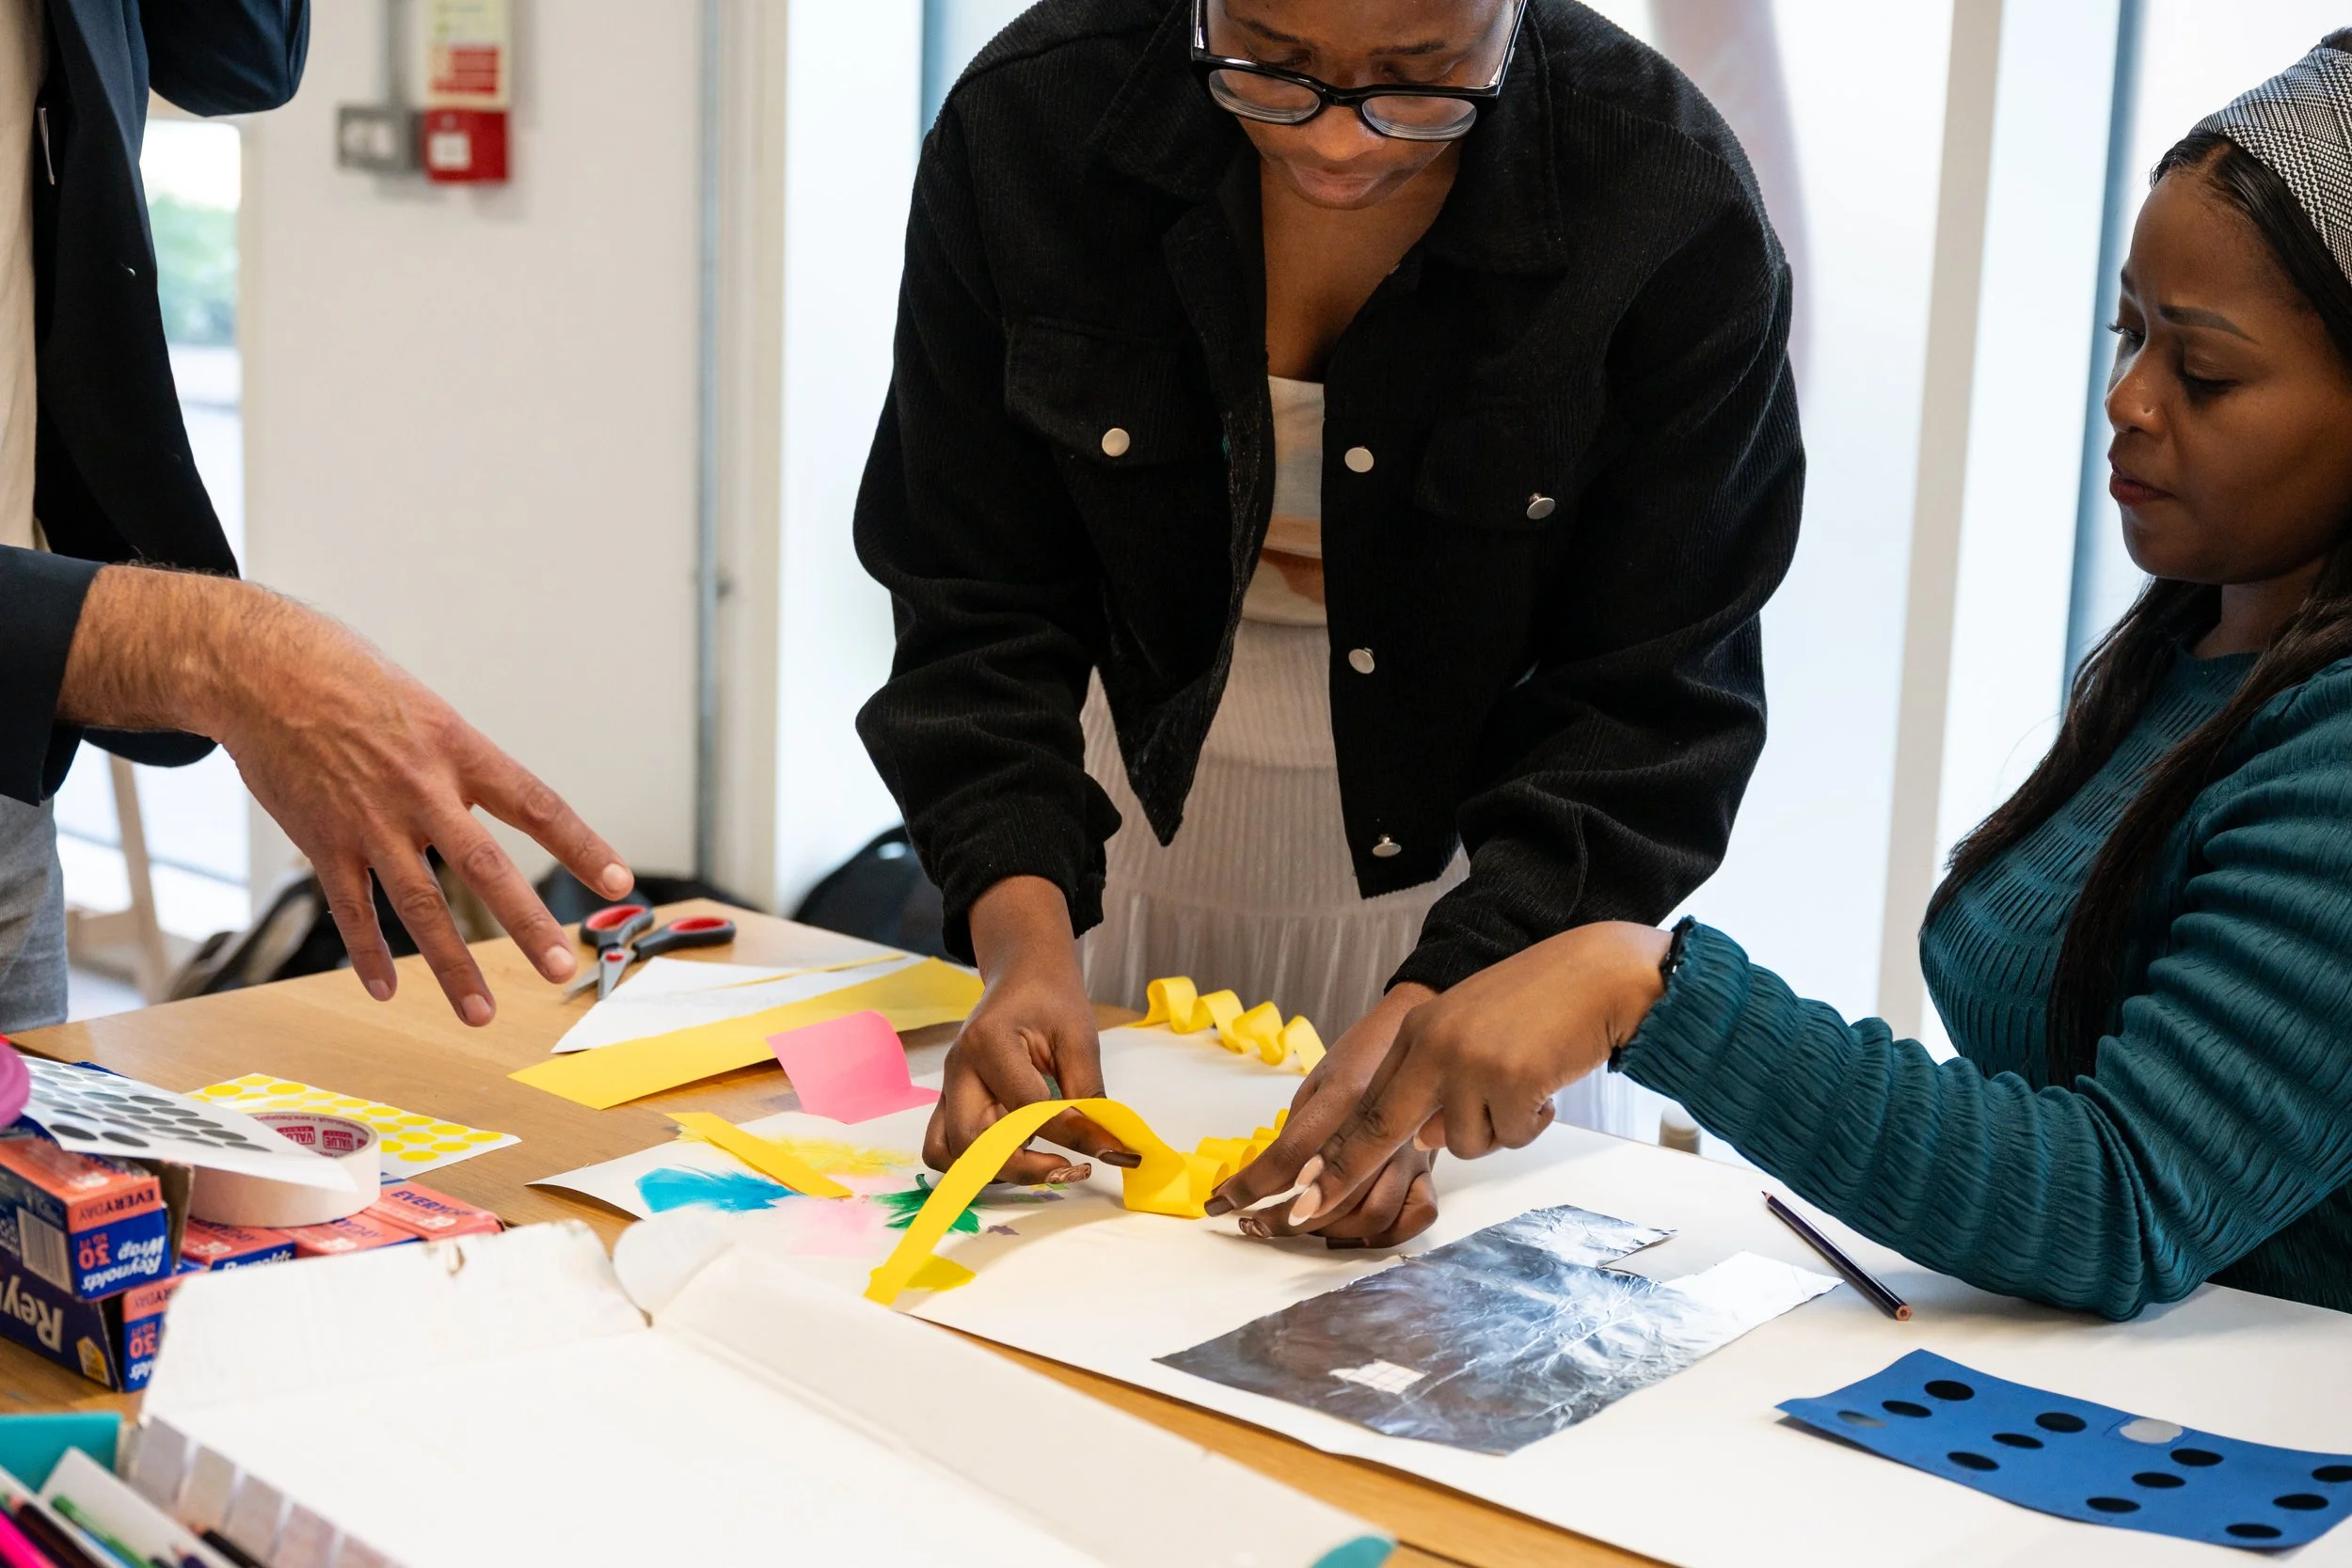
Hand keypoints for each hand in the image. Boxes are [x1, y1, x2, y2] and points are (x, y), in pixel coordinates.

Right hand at [58, 568, 632, 1023]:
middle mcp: (421, 790)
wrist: (263, 671)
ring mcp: (370, 821)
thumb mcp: (427, 710)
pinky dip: (369, 954)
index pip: (536, 804)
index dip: (581, 845)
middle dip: (526, 924)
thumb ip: (460, 765)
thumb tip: (492, 808)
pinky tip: (387, 990)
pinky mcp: (322, 841)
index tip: (619, 882)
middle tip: (561, 969)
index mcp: (459, 750)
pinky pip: (351, 910)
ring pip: (419, 907)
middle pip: (485, 868)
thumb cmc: (352, 682)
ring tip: (482, 1013)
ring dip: (453, 966)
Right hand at [923, 876, 1137, 1183]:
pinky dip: (974, 1164)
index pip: (1027, 1106)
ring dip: (994, 1169)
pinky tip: (1016, 1152)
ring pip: (949, 1152)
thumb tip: (1110, 1149)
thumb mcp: (1079, 1039)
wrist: (1022, 976)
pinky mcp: (948, 1102)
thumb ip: (1090, 1095)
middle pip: (972, 1140)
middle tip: (1069, 1168)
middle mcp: (958, 1069)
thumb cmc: (1051, 1000)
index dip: (1070, 1134)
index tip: (1108, 1151)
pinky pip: (944, 1148)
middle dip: (1022, 1166)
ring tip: (1040, 1160)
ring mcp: (946, 1087)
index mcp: (989, 1042)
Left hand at [1204, 982, 1440, 1247]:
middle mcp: (1380, 1129)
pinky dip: (1380, 1235)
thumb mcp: (1318, 1080)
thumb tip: (1266, 1177)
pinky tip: (1350, 1232)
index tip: (1221, 1200)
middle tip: (1250, 1221)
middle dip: (1278, 1219)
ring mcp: (1411, 1152)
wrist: (1422, 1034)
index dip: (1250, 1185)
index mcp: (1345, 1097)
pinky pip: (1413, 1218)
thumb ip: (1298, 1129)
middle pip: (1327, 1197)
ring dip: (1324, 1232)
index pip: (1288, 1155)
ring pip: (1369, 1216)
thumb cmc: (1362, 1053)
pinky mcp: (1431, 1167)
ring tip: (1294, 1226)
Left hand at [1288, 922, 1671, 1227]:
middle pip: (1379, 1128)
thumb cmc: (1541, 1003)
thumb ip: (1439, 1081)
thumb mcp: (1470, 1032)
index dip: (1332, 1151)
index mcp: (1419, 1031)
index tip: (1299, 1188)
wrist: (1600, 975)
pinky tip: (1546, 1083)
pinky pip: (1511, 1137)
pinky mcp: (1511, 1081)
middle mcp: (1434, 1045)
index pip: (1366, 1102)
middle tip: (1305, 1209)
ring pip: (1464, 1144)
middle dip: (1341, 1175)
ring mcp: (1469, 1063)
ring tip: (1523, 1084)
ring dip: (1497, 1128)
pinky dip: (1532, 1122)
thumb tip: (1429, 1136)